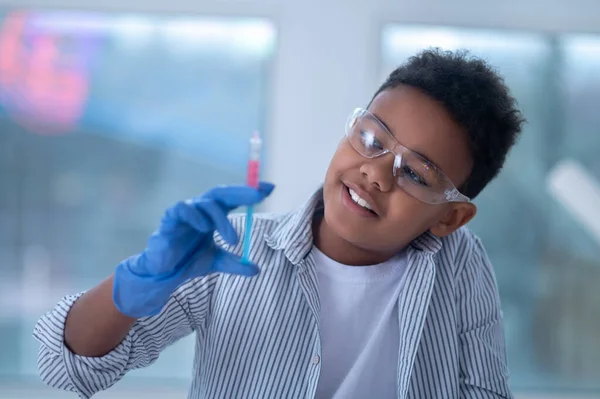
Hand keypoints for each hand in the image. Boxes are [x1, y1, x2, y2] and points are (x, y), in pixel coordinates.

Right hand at [113, 182, 274, 317]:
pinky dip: (196, 216)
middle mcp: (201, 209)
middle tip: (258, 196)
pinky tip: (205, 228)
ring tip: (233, 240)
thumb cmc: (189, 260)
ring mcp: (186, 211)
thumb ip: (235, 264)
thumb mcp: (216, 262)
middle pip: (222, 192)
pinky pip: (183, 209)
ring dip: (222, 220)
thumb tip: (257, 270)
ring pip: (207, 203)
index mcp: (213, 215)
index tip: (270, 188)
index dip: (250, 192)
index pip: (233, 198)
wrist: (164, 273)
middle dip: (242, 192)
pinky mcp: (170, 218)